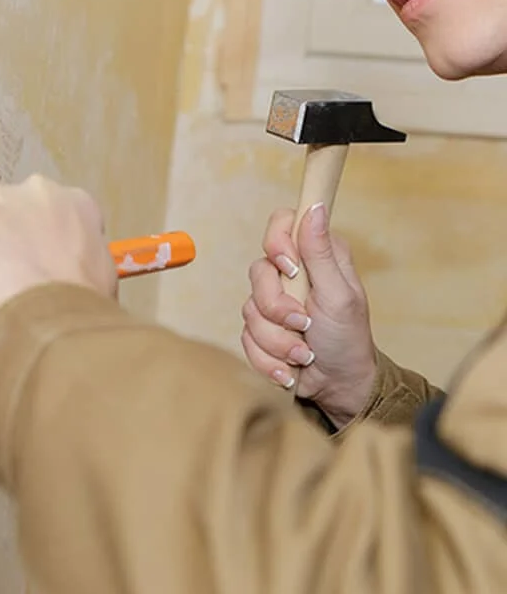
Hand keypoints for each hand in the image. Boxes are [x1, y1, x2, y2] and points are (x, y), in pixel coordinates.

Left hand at [0, 174, 116, 340]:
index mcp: (71, 204)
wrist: (47, 317)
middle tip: (4, 287)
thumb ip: (74, 263)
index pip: (49, 217)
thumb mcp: (99, 281)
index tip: (29, 269)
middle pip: (5, 218)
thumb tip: (55, 278)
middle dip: (0, 248)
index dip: (37, 248)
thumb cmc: (77, 308)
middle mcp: (30, 192)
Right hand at [240, 203, 377, 427]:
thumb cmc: (348, 339)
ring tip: (303, 353)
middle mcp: (290, 273)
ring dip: (277, 340)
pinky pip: (245, 336)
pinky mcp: (260, 327)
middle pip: (258, 271)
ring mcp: (271, 301)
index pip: (281, 222)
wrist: (339, 387)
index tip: (290, 267)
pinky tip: (289, 366)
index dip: (277, 242)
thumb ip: (321, 253)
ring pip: (249, 309)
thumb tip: (315, 206)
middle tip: (304, 323)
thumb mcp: (340, 295)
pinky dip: (269, 357)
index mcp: (313, 255)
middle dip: (277, 307)